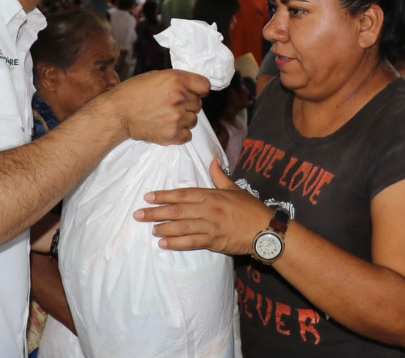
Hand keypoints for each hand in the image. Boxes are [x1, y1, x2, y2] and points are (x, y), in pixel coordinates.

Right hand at [111, 69, 209, 145]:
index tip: (193, 93)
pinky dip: (180, 133)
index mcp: (176, 80)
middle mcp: (179, 98)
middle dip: (187, 104)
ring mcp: (177, 118)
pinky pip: (188, 135)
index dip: (199, 90)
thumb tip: (192, 89)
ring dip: (183, 119)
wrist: (117, 114)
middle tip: (170, 105)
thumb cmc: (133, 93)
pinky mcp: (172, 134)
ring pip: (193, 120)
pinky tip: (167, 127)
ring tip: (166, 116)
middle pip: (198, 104)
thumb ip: (176, 81)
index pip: (205, 86)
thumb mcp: (156, 76)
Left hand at [133, 158, 270, 254]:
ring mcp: (210, 226)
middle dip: (156, 212)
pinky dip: (176, 244)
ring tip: (150, 229)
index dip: (164, 195)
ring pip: (181, 227)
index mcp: (211, 195)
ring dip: (164, 228)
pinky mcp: (214, 241)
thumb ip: (220, 176)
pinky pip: (191, 242)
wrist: (265, 230)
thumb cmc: (251, 208)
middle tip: (139, 214)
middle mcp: (208, 210)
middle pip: (177, 211)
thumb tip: (214, 161)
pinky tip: (164, 244)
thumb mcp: (235, 188)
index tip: (148, 196)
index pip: (182, 194)